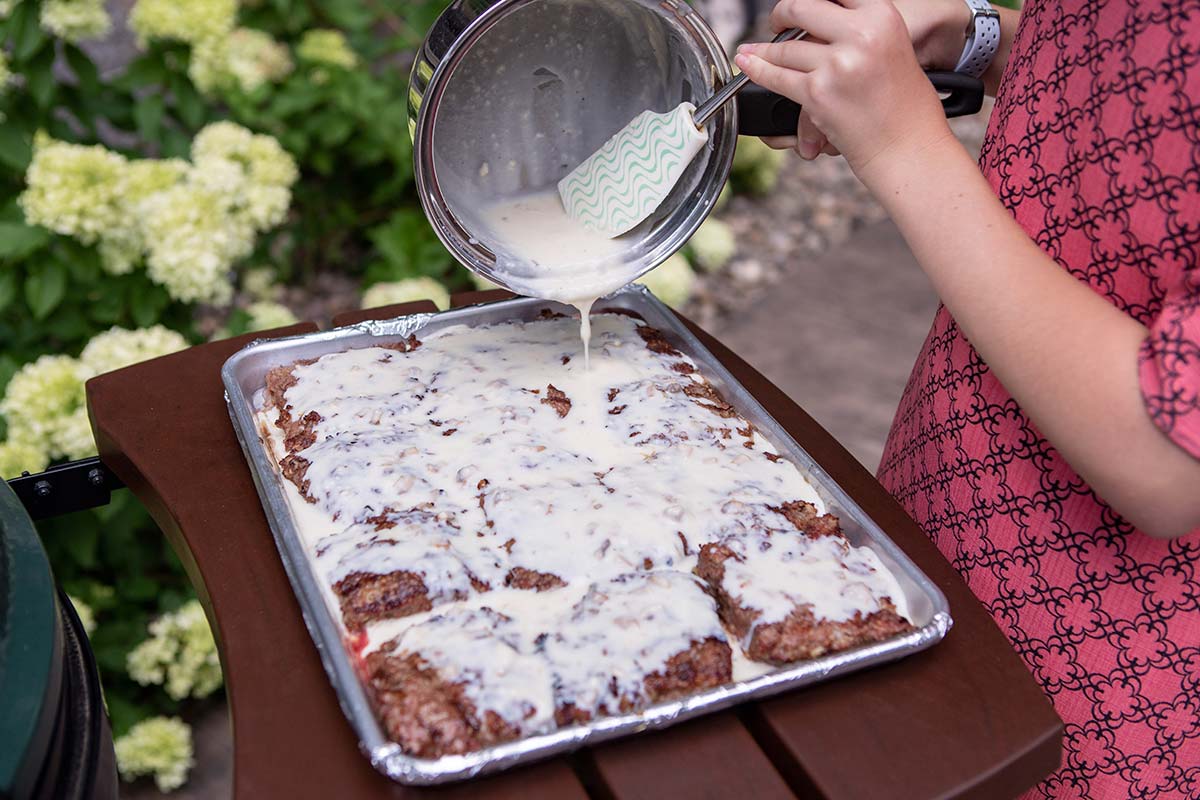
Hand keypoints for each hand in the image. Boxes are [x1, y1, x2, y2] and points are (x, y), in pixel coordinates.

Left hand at [735, 0, 954, 181]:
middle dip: (783, 14)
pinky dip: (757, 70)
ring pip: (784, 48)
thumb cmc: (906, 107)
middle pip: (802, 9)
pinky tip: (747, 63)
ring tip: (753, 50)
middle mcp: (859, 34)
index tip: (802, 9)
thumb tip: (821, 22)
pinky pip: (776, 76)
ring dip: (764, 50)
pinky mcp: (818, 93)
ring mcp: (836, 64)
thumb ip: (859, 30)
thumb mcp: (893, 49)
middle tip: (777, 22)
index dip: (812, 2)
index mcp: (881, 16)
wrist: (909, 147)